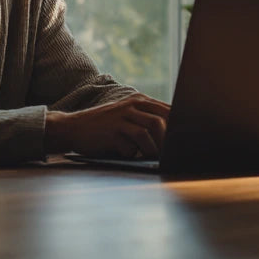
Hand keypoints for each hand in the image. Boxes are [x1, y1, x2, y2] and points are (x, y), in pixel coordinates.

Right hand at [45, 94, 169, 157]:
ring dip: (153, 150)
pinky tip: (129, 155)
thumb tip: (174, 137)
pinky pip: (130, 146)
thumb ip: (147, 120)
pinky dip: (133, 154)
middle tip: (170, 154)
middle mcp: (132, 106)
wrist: (74, 127)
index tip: (185, 140)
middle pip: (161, 121)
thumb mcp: (128, 116)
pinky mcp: (111, 132)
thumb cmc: (106, 126)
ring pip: (148, 133)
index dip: (179, 126)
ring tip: (151, 158)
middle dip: (168, 141)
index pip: (168, 110)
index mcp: (139, 100)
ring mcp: (121, 118)